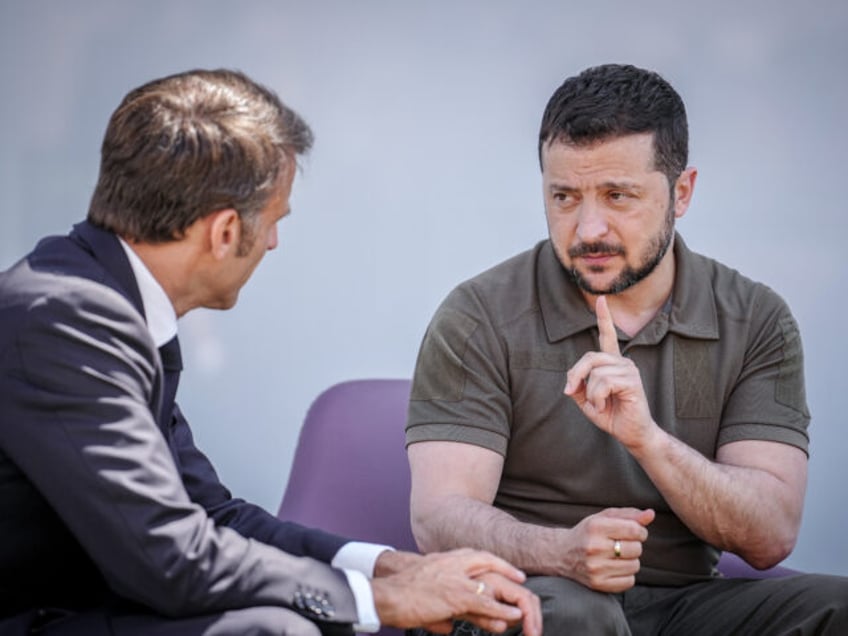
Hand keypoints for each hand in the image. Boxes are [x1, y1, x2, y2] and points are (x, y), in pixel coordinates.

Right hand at [370, 548, 540, 635]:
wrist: (387, 594)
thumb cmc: (401, 596)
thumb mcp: (425, 594)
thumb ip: (441, 608)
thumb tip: (449, 626)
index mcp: (445, 559)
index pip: (477, 555)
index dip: (497, 563)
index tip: (511, 571)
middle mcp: (453, 564)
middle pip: (489, 563)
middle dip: (508, 572)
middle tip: (523, 582)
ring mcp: (456, 578)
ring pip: (491, 584)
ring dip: (510, 596)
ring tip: (524, 607)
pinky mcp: (455, 595)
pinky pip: (485, 602)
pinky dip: (501, 609)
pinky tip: (512, 616)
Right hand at [563, 507, 654, 591]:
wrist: (561, 554)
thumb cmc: (587, 533)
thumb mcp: (603, 518)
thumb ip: (628, 514)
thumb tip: (650, 514)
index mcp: (595, 527)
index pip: (634, 529)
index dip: (640, 531)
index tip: (634, 532)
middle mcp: (594, 547)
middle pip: (636, 548)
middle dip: (634, 545)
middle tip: (622, 544)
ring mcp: (595, 567)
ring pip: (635, 565)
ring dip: (631, 560)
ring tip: (617, 556)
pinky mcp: (598, 584)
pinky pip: (629, 581)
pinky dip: (627, 575)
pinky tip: (615, 568)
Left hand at [564, 295, 654, 449]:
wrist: (631, 433)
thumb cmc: (611, 415)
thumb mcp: (586, 401)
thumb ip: (577, 387)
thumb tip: (569, 383)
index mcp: (612, 363)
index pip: (607, 336)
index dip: (604, 317)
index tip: (602, 299)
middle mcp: (622, 362)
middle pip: (589, 358)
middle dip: (575, 376)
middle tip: (571, 392)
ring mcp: (629, 369)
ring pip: (595, 373)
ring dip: (590, 394)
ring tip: (601, 404)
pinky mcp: (632, 381)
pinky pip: (604, 383)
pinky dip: (598, 398)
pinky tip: (606, 406)